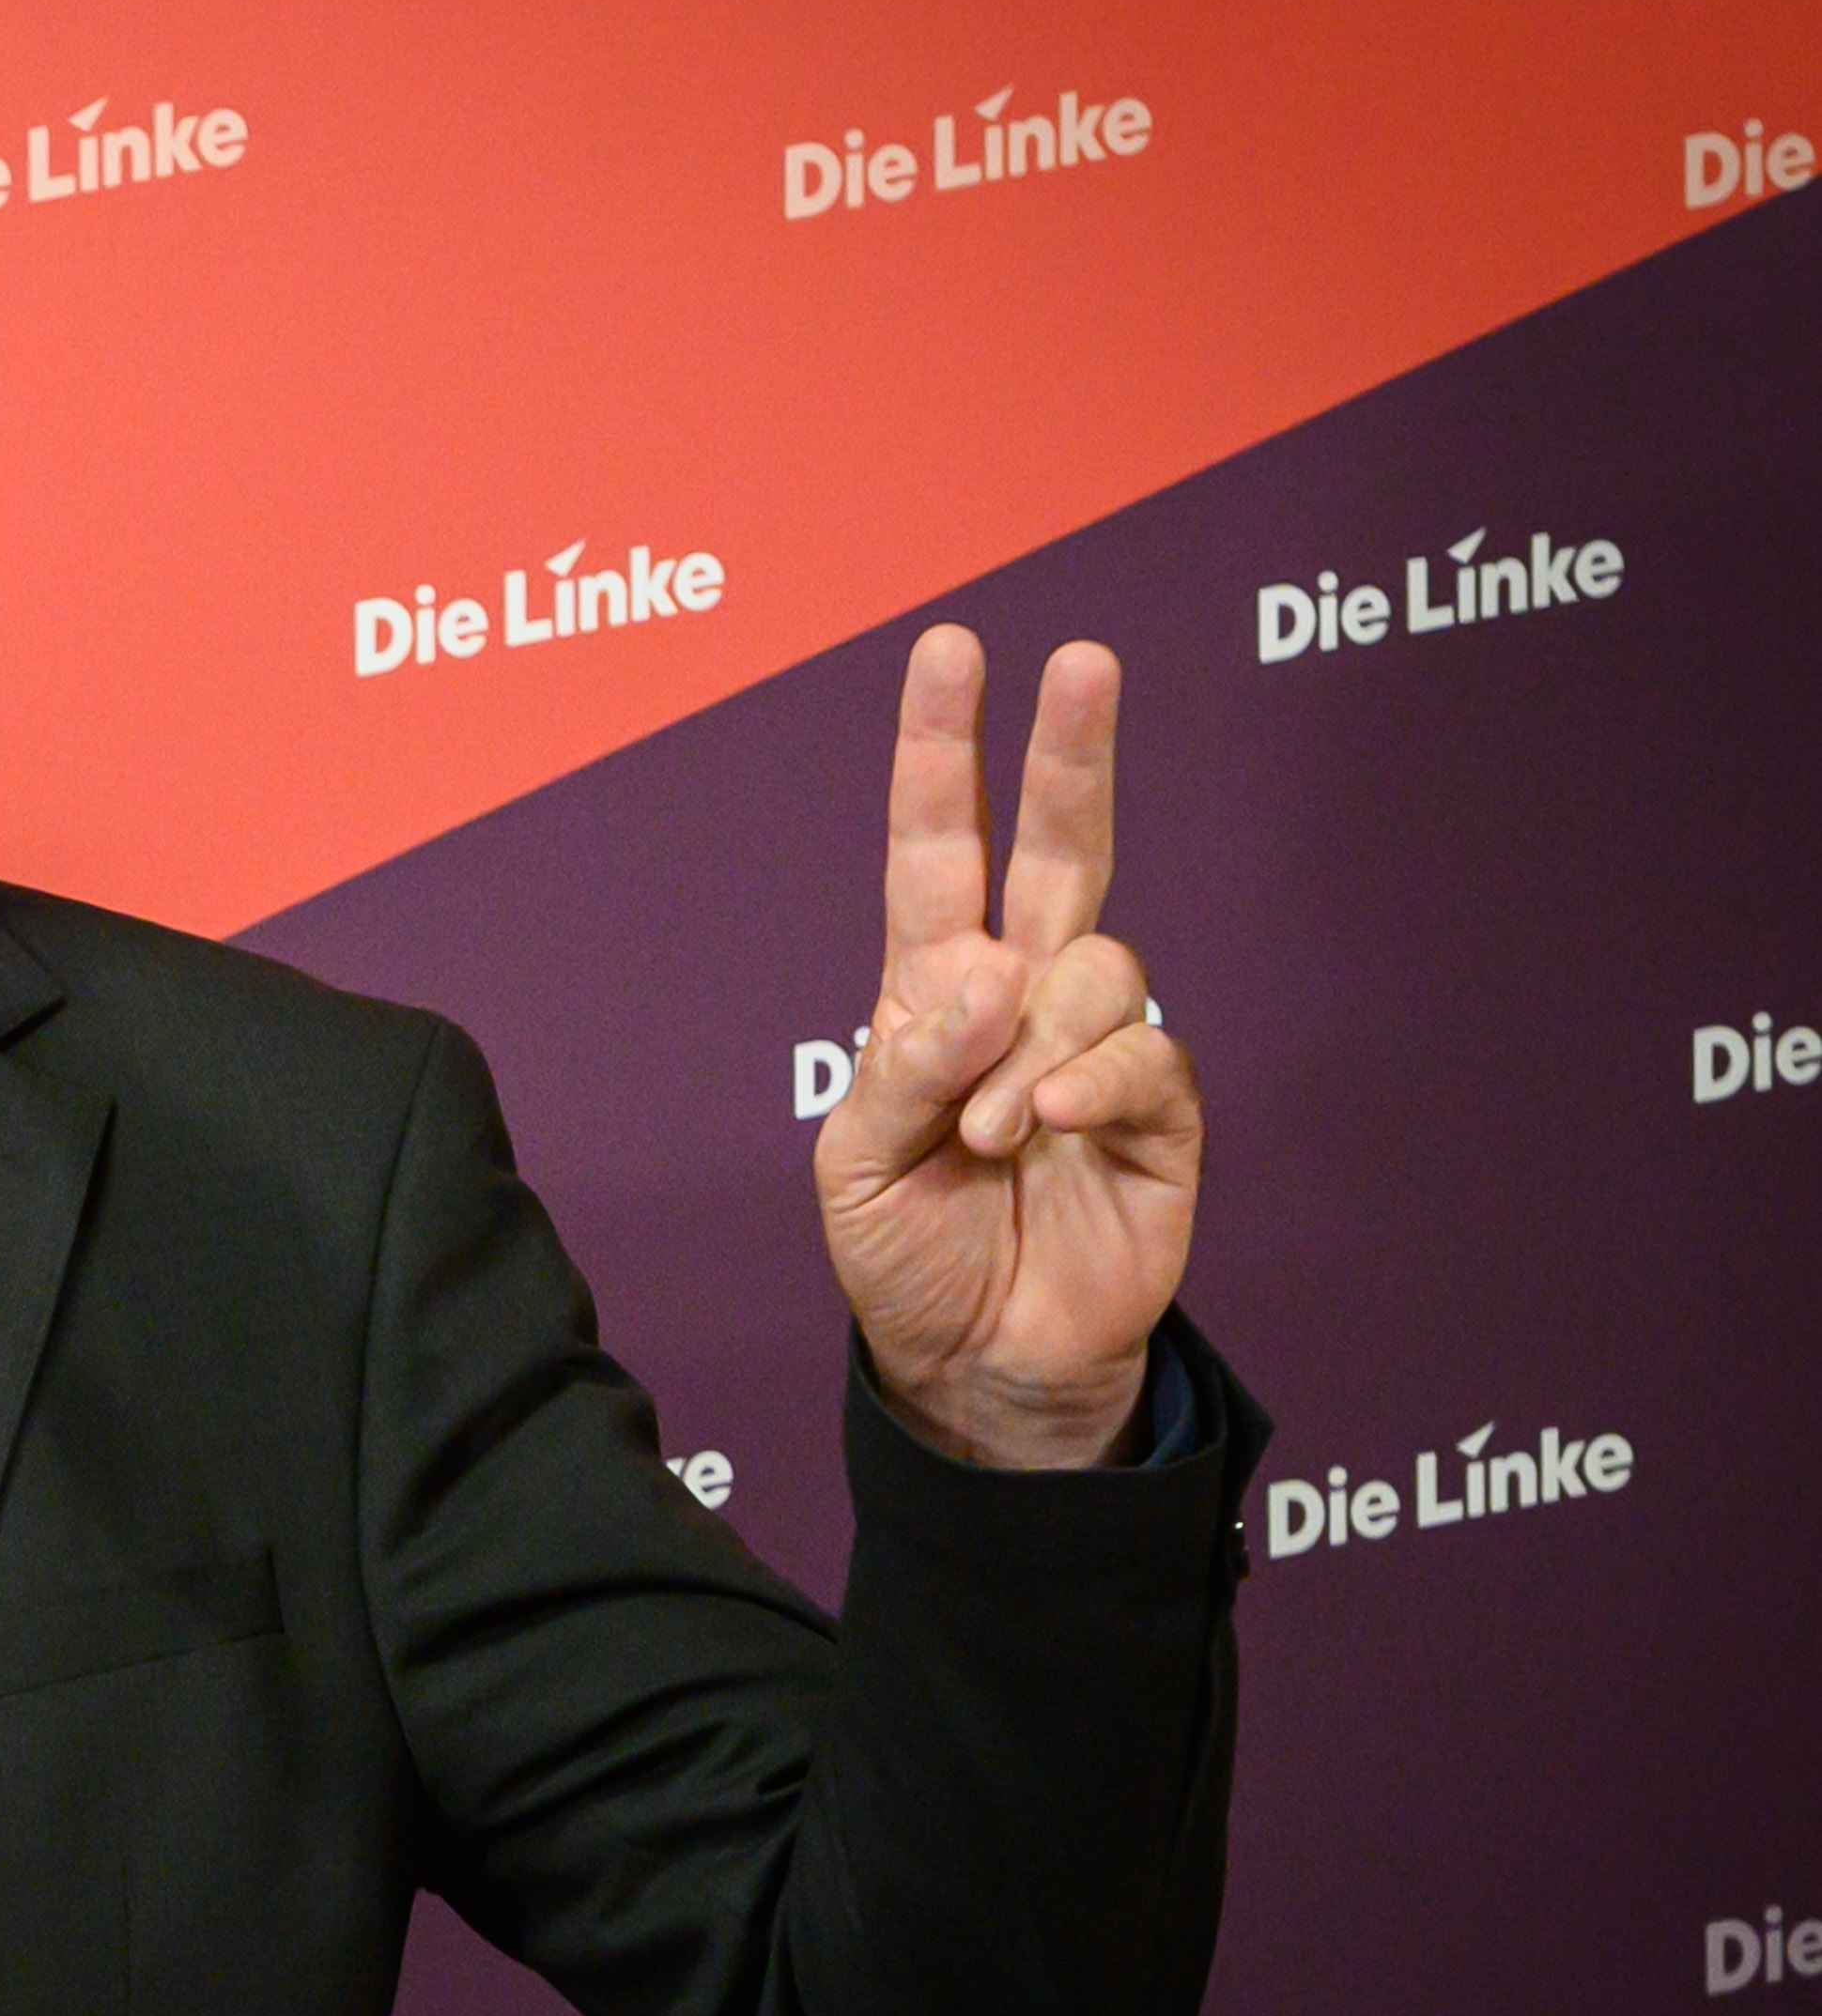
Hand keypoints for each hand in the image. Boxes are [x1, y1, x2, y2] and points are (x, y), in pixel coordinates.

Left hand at [814, 628, 1202, 1468]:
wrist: (976, 1364)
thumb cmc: (906, 1253)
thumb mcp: (856, 1161)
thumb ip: (906, 1065)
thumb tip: (986, 975)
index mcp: (931, 989)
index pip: (938, 848)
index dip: (941, 753)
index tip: (952, 651)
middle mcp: (1023, 997)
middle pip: (1060, 848)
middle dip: (1070, 752)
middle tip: (1082, 660)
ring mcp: (1096, 1048)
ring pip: (1100, 967)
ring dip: (1032, 1045)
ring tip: (989, 1136)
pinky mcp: (1160, 1114)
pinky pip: (1145, 1054)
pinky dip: (1086, 1083)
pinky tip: (1044, 1129)